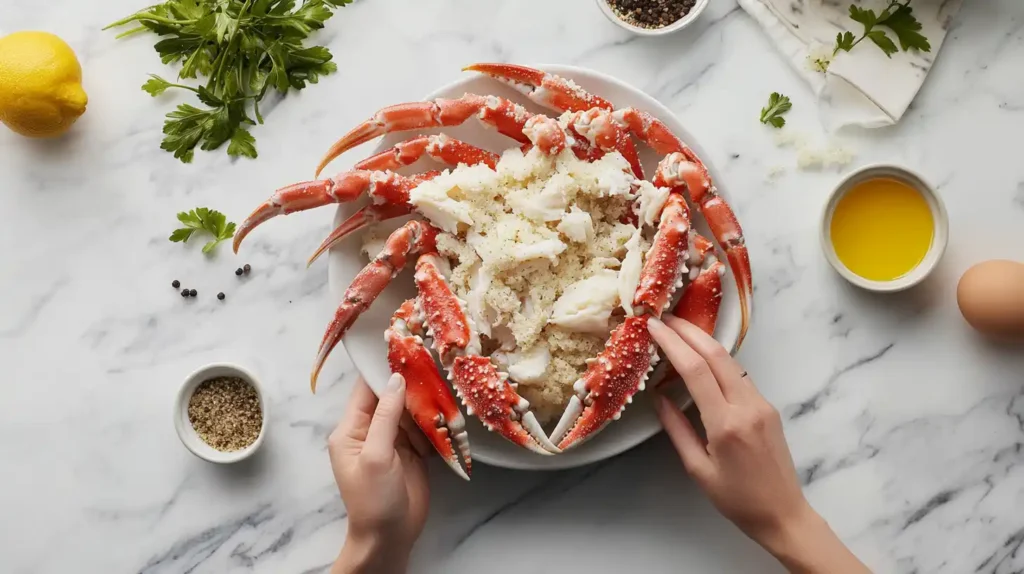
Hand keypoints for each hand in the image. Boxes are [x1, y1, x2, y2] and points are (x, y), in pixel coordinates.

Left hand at [329, 374, 430, 573]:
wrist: (389, 538)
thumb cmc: (373, 500)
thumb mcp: (376, 455)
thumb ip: (386, 416)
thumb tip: (396, 379)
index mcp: (351, 429)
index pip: (365, 390)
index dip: (383, 369)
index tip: (405, 347)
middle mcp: (370, 431)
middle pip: (391, 397)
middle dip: (412, 382)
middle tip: (435, 361)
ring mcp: (393, 441)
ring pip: (411, 411)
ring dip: (427, 401)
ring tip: (447, 380)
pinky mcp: (413, 452)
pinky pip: (425, 428)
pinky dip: (436, 421)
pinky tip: (450, 409)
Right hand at [648, 316, 868, 573]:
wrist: (784, 514)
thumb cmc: (736, 500)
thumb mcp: (697, 469)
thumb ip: (677, 429)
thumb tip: (659, 397)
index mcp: (726, 423)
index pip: (695, 370)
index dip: (672, 343)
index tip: (653, 326)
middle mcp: (747, 406)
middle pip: (716, 355)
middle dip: (688, 331)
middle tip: (664, 317)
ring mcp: (762, 404)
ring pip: (730, 362)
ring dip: (703, 342)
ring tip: (678, 331)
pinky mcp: (769, 407)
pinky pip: (739, 376)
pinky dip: (717, 361)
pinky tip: (701, 359)